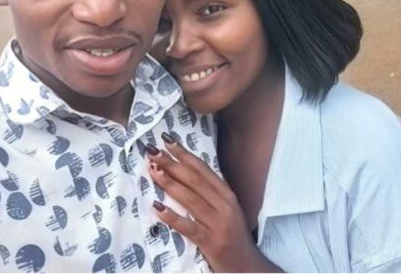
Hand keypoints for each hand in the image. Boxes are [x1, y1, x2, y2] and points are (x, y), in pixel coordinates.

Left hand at [145, 134, 279, 271]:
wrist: (248, 267)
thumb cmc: (232, 236)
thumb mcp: (226, 210)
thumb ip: (210, 193)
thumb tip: (184, 174)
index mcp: (227, 195)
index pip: (203, 169)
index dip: (184, 154)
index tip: (166, 140)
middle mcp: (225, 205)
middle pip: (194, 180)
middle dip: (172, 164)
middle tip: (152, 151)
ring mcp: (219, 224)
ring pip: (191, 199)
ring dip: (169, 183)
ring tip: (152, 170)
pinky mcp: (212, 242)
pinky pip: (189, 227)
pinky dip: (173, 217)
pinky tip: (157, 208)